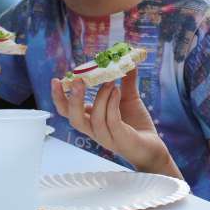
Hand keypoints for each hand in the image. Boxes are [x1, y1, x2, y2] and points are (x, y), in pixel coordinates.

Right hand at [50, 68, 178, 177]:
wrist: (152, 148)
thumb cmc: (136, 125)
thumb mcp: (128, 98)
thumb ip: (126, 81)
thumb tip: (129, 61)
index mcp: (91, 120)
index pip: (67, 111)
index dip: (59, 97)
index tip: (56, 79)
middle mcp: (95, 130)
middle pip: (74, 118)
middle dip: (72, 100)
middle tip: (77, 81)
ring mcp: (107, 136)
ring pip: (94, 119)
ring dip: (100, 98)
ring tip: (110, 82)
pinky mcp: (121, 138)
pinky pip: (112, 122)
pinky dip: (112, 105)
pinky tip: (117, 91)